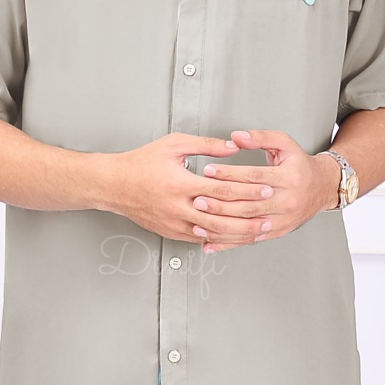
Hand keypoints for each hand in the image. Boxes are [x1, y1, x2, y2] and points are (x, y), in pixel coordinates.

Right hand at [106, 133, 275, 246]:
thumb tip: (233, 146)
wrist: (114, 185)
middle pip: (222, 215)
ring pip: (213, 233)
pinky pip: (201, 239)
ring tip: (258, 230)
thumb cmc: (142, 163)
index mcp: (181, 183)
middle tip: (270, 213)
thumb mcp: (174, 144)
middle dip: (249, 215)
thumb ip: (206, 145)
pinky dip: (220, 240)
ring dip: (238, 233)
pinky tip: (234, 238)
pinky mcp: (172, 232)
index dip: (247, 189)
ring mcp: (175, 223)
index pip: (222, 189)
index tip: (265, 188)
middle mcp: (178, 207)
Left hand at [193, 128, 339, 253]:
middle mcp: (287, 201)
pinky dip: (228, 242)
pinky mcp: (276, 233)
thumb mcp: (285, 144)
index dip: (229, 173)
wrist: (321, 188)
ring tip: (199, 220)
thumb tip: (236, 136)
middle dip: (220, 203)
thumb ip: (260, 137)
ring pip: (247, 226)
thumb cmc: (300, 165)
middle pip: (249, 204)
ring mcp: (282, 220)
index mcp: (289, 177)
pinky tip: (211, 242)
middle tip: (198, 198)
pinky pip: (249, 240)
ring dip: (221, 225)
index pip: (254, 176)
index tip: (209, 171)